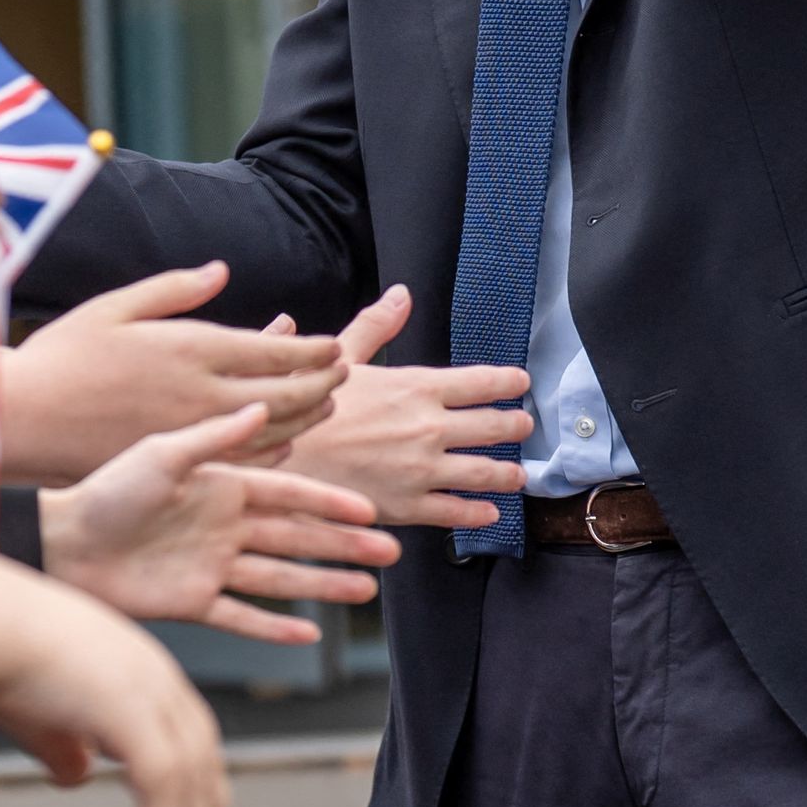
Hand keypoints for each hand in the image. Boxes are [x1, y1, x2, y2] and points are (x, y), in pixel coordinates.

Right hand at [0, 579, 226, 806]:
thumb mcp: (41, 709)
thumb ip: (65, 744)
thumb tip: (78, 776)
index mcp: (142, 667)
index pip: (193, 736)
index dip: (196, 787)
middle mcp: (157, 676)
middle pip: (206, 762)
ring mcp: (150, 693)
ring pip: (191, 782)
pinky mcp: (133, 713)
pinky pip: (165, 788)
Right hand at [4, 263, 347, 485]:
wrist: (26, 419)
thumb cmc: (64, 354)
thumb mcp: (116, 305)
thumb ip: (173, 289)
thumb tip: (221, 270)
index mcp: (191, 349)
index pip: (274, 352)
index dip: (312, 351)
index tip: (335, 346)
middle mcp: (201, 394)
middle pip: (285, 394)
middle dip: (321, 382)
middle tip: (342, 371)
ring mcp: (193, 433)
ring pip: (271, 430)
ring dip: (305, 417)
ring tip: (324, 402)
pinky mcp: (178, 462)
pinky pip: (241, 459)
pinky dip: (272, 448)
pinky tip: (283, 441)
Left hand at [41, 407, 397, 645]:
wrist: (59, 544)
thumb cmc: (103, 492)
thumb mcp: (160, 455)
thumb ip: (214, 438)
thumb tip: (261, 407)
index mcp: (220, 484)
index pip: (288, 493)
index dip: (330, 502)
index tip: (371, 509)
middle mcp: (223, 525)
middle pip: (296, 537)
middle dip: (344, 545)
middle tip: (391, 552)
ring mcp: (211, 566)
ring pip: (281, 578)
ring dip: (324, 584)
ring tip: (367, 590)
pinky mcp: (193, 603)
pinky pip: (243, 617)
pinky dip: (275, 628)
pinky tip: (310, 633)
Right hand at [273, 287, 528, 531]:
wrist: (283, 463)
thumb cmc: (308, 410)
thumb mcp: (340, 359)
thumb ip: (375, 326)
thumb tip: (401, 295)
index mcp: (415, 388)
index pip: (479, 382)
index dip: (506, 382)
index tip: (520, 383)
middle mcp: (428, 428)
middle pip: (491, 426)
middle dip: (514, 425)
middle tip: (524, 425)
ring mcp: (423, 470)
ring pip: (484, 472)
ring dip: (507, 473)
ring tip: (518, 474)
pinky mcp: (410, 506)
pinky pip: (456, 510)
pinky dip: (478, 510)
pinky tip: (489, 511)